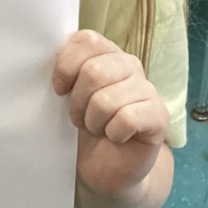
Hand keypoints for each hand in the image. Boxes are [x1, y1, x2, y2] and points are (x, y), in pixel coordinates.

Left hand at [53, 30, 169, 199]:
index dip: (66, 66)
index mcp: (106, 53)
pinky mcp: (158, 115)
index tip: (59, 90)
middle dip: (78, 102)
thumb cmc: (85, 126)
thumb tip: (48, 60)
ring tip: (98, 128)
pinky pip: (126, 119)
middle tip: (80, 118)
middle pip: (93, 71)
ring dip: (94, 121)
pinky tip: (116, 137)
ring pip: (106, 99)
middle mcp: (129, 64)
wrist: (107, 168)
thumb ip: (65, 72)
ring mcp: (147, 89)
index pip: (86, 40)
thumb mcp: (68, 96)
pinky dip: (113, 133)